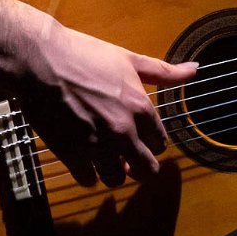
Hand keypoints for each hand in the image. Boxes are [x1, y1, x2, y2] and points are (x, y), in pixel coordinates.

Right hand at [0, 0, 197, 187]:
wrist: (41, 61)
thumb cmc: (85, 55)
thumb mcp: (129, 59)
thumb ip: (163, 71)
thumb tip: (195, 70)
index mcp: (140, 109)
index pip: (160, 143)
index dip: (152, 143)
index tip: (143, 140)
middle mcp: (123, 132)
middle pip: (145, 169)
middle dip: (140, 166)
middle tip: (130, 160)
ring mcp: (96, 145)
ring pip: (117, 179)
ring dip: (115, 172)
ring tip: (108, 160)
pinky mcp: (71, 154)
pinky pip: (88, 180)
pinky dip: (89, 174)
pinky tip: (86, 161)